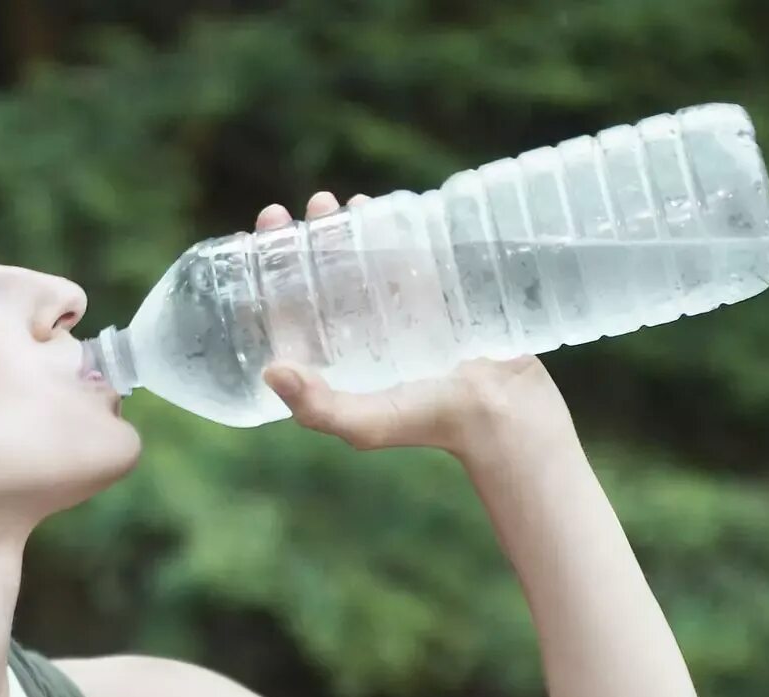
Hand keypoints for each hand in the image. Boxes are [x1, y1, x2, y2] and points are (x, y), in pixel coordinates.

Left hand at [254, 191, 575, 458]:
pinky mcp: (434, 298)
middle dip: (313, 237)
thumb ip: (317, 408)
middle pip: (324, 276)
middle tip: (315, 204)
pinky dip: (393, 230)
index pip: (292, 309)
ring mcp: (398, 314)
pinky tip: (383, 207)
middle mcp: (361, 335)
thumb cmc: (430, 423)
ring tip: (344, 201)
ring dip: (349, 227)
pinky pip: (407, 255)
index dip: (271, 271)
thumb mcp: (366, 424)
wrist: (504, 411)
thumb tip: (270, 370)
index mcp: (334, 362)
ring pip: (363, 260)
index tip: (264, 232)